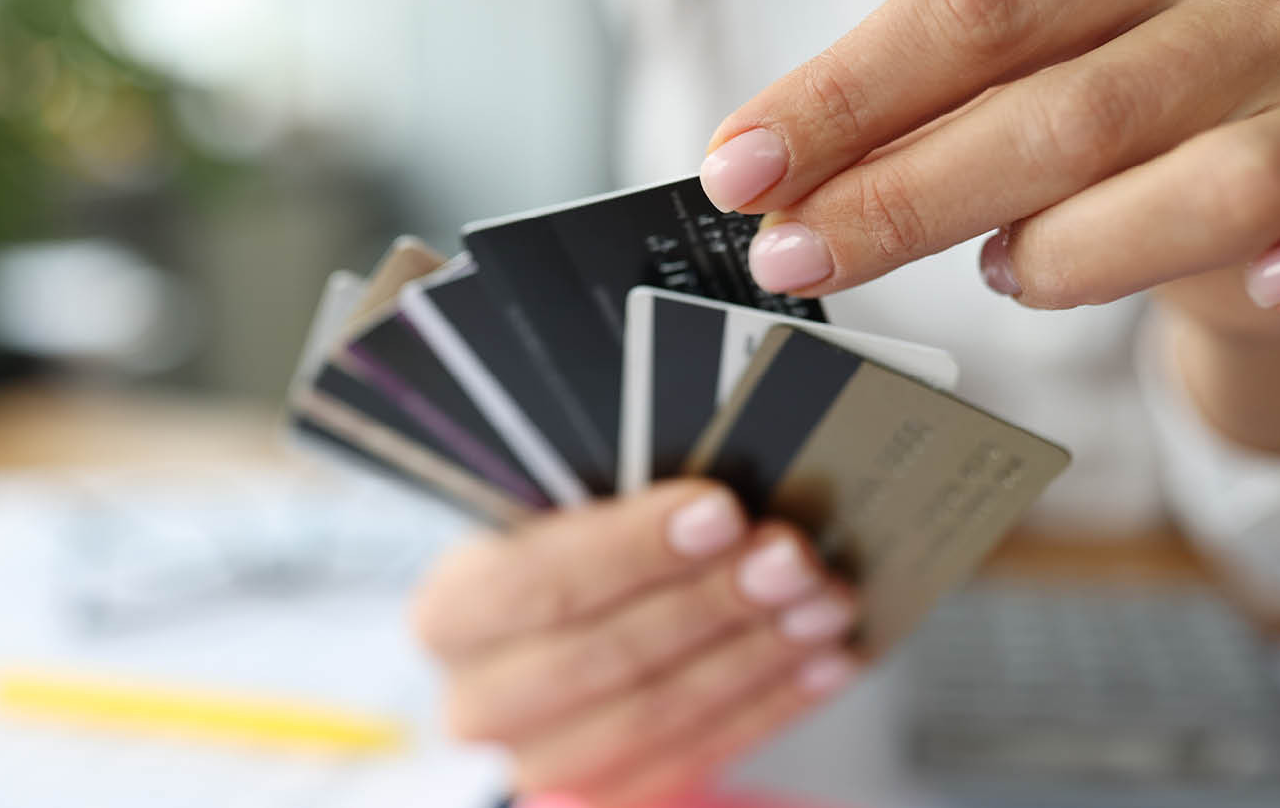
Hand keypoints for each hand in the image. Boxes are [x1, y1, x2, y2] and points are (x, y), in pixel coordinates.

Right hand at [411, 481, 859, 807]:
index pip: (537, 582)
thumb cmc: (574, 562)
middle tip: (793, 557)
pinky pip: (697, 756)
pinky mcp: (603, 801)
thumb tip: (724, 502)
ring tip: (825, 603)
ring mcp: (539, 766)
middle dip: (713, 601)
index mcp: (451, 612)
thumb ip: (617, 508)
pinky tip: (828, 659)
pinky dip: (772, 702)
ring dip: (756, 653)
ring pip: (658, 713)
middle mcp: (479, 702)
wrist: (562, 642)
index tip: (722, 510)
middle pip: (605, 655)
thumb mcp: (566, 518)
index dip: (634, 548)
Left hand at [699, 0, 1279, 450]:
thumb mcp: (1001, 116)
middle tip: (798, 256)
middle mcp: (1238, 9)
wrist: (1267, 211)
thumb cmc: (1111, 151)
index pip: (972, 10)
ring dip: (1089, 248)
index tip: (740, 171)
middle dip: (910, 195)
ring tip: (1011, 277)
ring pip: (1221, 178)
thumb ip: (907, 132)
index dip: (846, 97)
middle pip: (1068, 106)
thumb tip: (759, 179)